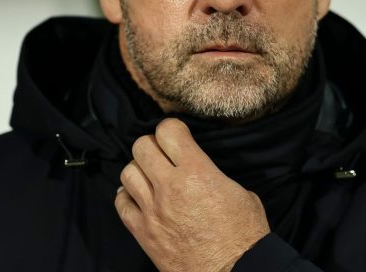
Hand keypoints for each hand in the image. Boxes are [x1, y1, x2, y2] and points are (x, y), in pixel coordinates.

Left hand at [115, 118, 270, 271]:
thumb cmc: (244, 237)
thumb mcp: (241, 193)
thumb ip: (216, 176)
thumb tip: (205, 173)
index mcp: (197, 172)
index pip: (168, 131)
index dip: (172, 129)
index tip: (177, 135)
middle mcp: (170, 187)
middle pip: (142, 146)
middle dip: (152, 146)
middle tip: (163, 154)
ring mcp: (153, 211)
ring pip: (127, 173)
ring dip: (139, 170)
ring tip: (151, 177)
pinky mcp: (143, 233)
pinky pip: (121, 204)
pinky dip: (127, 197)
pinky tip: (140, 198)